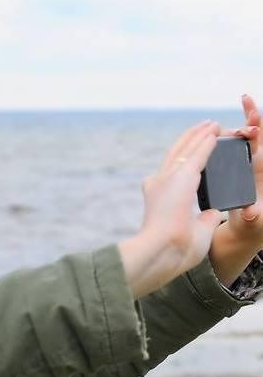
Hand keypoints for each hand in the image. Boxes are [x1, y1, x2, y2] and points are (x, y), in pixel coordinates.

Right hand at [119, 120, 222, 297]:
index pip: (172, 174)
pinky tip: (216, 132)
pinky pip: (199, 153)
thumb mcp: (193, 231)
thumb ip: (202, 219)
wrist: (162, 251)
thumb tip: (212, 212)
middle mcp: (160, 183)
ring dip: (200, 135)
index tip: (193, 155)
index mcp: (159, 198)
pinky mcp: (182, 176)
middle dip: (191, 141)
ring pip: (187, 149)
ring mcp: (168, 178)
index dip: (183, 161)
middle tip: (203, 130)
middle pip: (177, 155)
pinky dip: (207, 141)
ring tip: (212, 125)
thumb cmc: (175, 250)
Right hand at [220, 94, 262, 248]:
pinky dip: (233, 130)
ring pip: (248, 136)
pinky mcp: (240, 165)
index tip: (253, 123)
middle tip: (245, 104)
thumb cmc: (251, 223)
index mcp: (261, 173)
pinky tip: (229, 117)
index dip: (260, 131)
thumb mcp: (251, 221)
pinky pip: (238, 143)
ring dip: (242, 124)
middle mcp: (258, 164)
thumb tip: (249, 212)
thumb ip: (251, 216)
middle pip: (259, 135)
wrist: (249, 226)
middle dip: (253, 118)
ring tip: (236, 112)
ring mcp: (249, 162)